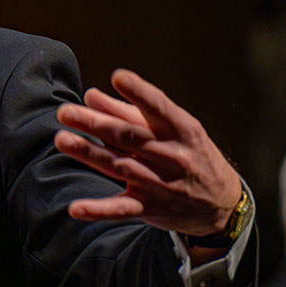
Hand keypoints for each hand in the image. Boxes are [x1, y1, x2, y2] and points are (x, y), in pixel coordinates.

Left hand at [54, 68, 243, 236]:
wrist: (222, 205)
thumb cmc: (192, 156)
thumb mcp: (174, 130)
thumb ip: (129, 112)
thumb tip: (90, 95)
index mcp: (182, 130)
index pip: (159, 108)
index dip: (140, 92)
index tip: (118, 76)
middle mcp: (173, 156)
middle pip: (129, 137)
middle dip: (96, 123)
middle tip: (66, 112)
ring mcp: (161, 184)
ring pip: (120, 167)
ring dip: (89, 154)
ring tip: (62, 139)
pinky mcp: (150, 209)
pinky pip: (122, 210)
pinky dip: (99, 210)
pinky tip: (76, 208)